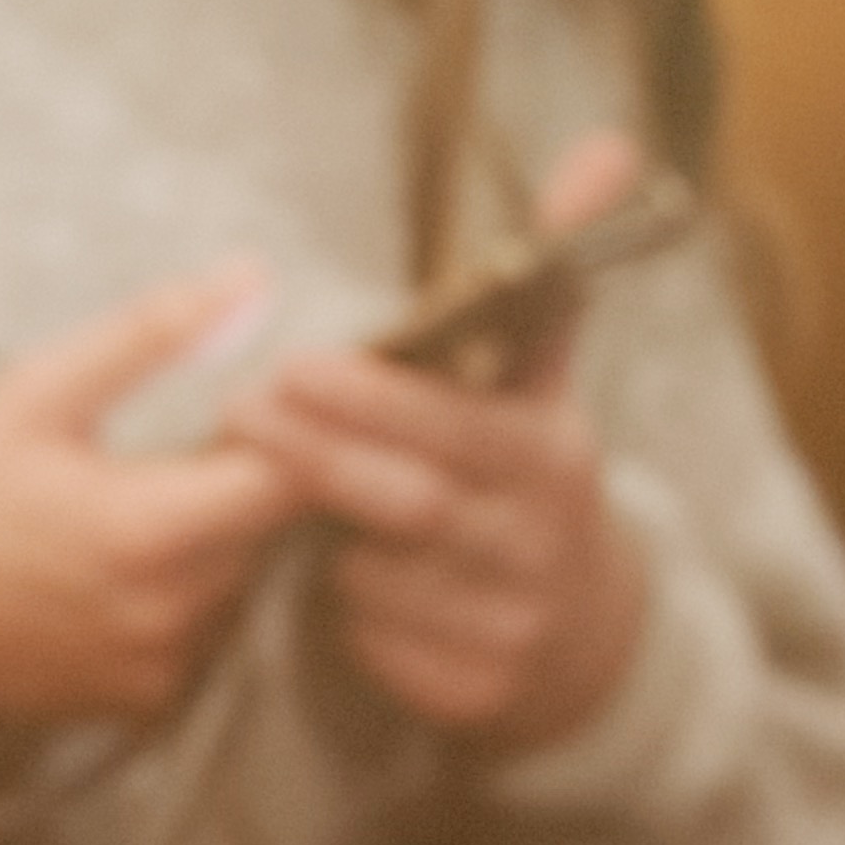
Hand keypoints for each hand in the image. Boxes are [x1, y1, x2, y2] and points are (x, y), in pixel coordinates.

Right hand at [0, 271, 302, 727]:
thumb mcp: (40, 392)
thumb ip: (152, 335)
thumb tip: (252, 280)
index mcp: (149, 529)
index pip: (291, 477)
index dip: (288, 429)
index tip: (251, 400)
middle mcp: (170, 611)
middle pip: (269, 529)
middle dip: (246, 478)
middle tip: (186, 440)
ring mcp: (163, 663)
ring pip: (239, 577)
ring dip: (216, 534)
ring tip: (143, 500)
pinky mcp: (151, 697)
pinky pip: (205, 628)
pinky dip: (184, 588)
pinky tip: (123, 565)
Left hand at [225, 132, 650, 749]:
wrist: (586, 642)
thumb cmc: (530, 490)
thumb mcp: (547, 391)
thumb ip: (549, 281)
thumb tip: (607, 148)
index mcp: (551, 462)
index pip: (452, 424)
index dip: (370, 400)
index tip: (292, 365)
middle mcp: (536, 546)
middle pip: (408, 502)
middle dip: (317, 459)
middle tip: (237, 414)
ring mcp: (508, 630)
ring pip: (380, 581)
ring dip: (321, 544)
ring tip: (266, 500)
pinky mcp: (471, 696)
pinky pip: (376, 647)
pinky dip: (341, 613)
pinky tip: (313, 583)